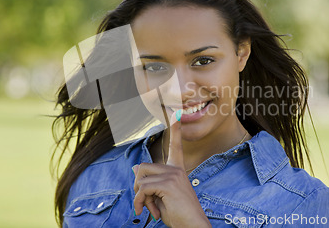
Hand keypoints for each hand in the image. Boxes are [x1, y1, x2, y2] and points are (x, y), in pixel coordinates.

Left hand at [133, 111, 210, 226]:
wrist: (193, 226)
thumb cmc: (179, 215)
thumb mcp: (161, 197)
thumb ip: (151, 182)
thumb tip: (135, 168)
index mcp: (177, 170)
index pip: (175, 146)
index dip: (175, 129)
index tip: (176, 113)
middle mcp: (176, 169)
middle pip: (142, 167)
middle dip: (138, 187)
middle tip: (148, 203)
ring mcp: (174, 175)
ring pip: (140, 177)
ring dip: (140, 197)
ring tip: (153, 208)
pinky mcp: (169, 184)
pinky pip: (143, 189)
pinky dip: (141, 202)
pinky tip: (154, 213)